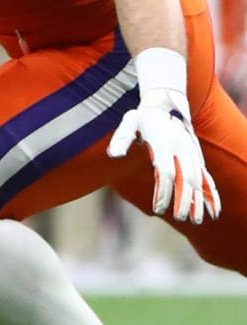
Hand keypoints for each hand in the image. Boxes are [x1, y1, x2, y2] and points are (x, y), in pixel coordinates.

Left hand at [107, 88, 220, 223]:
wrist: (166, 104)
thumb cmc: (143, 117)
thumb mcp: (129, 121)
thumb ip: (121, 138)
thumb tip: (112, 155)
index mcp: (163, 142)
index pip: (165, 171)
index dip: (163, 191)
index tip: (158, 208)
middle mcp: (181, 148)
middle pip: (185, 178)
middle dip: (182, 199)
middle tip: (178, 217)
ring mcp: (192, 153)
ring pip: (198, 181)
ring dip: (199, 201)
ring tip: (196, 220)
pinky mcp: (197, 158)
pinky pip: (207, 178)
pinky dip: (212, 195)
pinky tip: (214, 212)